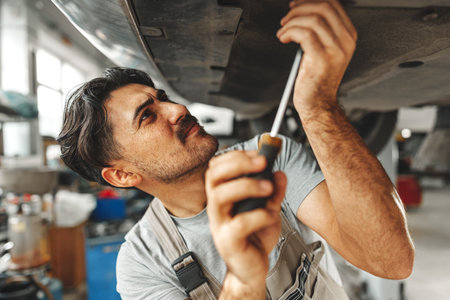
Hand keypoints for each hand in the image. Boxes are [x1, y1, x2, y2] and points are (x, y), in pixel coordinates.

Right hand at [205, 150, 286, 297]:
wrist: (252, 270)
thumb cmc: (255, 238)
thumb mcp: (269, 209)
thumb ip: (274, 192)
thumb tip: (279, 172)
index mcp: (222, 196)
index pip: (217, 167)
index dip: (235, 156)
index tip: (258, 154)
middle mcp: (217, 208)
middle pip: (213, 176)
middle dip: (238, 163)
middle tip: (262, 162)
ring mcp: (219, 224)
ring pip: (220, 196)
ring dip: (246, 185)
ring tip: (268, 188)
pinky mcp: (228, 242)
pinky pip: (239, 224)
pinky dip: (259, 215)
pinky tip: (270, 216)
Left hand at [276, 0, 356, 109]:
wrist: (318, 103)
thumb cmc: (317, 78)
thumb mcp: (324, 49)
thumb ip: (320, 30)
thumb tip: (303, 10)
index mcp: (348, 36)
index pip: (333, 4)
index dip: (311, 0)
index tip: (296, 4)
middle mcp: (346, 41)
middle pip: (324, 7)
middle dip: (300, 8)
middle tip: (286, 18)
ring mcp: (335, 50)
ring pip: (313, 19)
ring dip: (292, 21)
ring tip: (283, 31)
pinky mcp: (321, 59)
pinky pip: (304, 34)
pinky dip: (290, 31)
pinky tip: (284, 38)